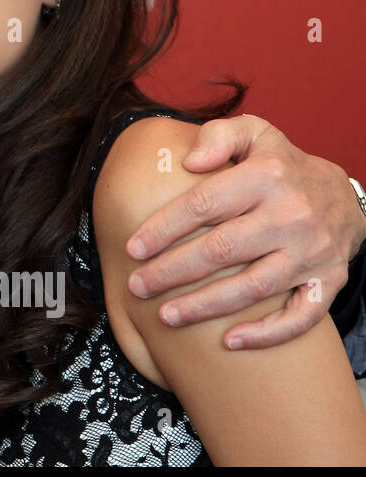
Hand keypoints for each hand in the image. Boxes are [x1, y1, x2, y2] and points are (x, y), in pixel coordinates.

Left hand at [125, 114, 364, 349]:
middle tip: (137, 287)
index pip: (203, 204)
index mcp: (266, 176)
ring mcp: (312, 252)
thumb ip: (219, 136)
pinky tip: (229, 342)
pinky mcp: (330, 281)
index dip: (163, 228)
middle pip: (221, 250)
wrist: (344, 196)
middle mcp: (292, 215)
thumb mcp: (255, 133)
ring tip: (165, 316)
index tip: (132, 248)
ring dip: (205, 306)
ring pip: (253, 288)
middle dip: (172, 271)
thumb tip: (190, 161)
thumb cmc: (281, 166)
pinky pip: (301, 317)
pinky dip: (266, 333)